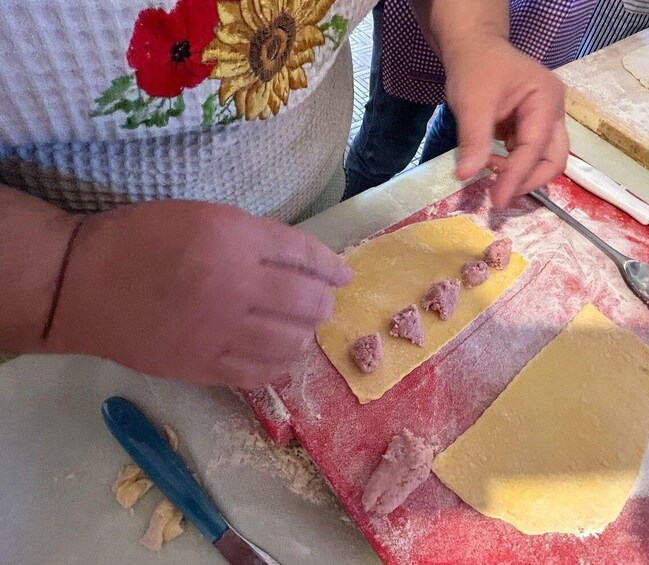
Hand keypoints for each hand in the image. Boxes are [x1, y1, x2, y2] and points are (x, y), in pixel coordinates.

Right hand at [44, 201, 350, 387]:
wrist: (80, 284)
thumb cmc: (139, 238)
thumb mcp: (201, 216)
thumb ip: (254, 238)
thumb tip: (301, 262)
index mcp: (232, 239)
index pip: (303, 254)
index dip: (331, 265)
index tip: (344, 274)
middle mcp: (233, 286)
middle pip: (307, 302)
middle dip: (324, 302)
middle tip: (321, 302)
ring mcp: (218, 332)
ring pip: (290, 342)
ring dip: (306, 334)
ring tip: (301, 328)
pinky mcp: (202, 368)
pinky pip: (259, 375)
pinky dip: (279, 365)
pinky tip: (280, 356)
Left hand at [445, 35, 568, 207]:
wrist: (473, 48)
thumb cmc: (475, 68)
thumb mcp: (471, 103)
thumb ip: (473, 140)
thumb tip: (466, 176)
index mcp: (546, 100)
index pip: (535, 149)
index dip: (517, 178)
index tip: (497, 201)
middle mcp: (554, 111)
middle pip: (553, 159)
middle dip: (528, 181)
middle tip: (499, 196)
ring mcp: (546, 119)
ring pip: (544, 159)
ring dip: (520, 174)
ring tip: (491, 174)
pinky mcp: (533, 126)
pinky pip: (529, 154)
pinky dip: (513, 165)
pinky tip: (492, 163)